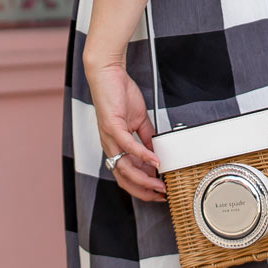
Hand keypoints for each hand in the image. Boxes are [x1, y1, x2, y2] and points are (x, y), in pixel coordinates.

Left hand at [85, 57, 165, 202]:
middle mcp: (109, 145)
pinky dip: (143, 155)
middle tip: (160, 194)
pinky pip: (128, 146)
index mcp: (115, 145)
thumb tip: (157, 152)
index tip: (157, 192)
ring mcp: (109, 137)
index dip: (141, 187)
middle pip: (124, 178)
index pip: (126, 175)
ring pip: (125, 167)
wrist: (107, 73)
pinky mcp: (112, 126)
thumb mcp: (137, 120)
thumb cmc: (118, 93)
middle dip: (143, 190)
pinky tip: (154, 160)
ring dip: (144, 178)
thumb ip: (146, 137)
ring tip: (159, 182)